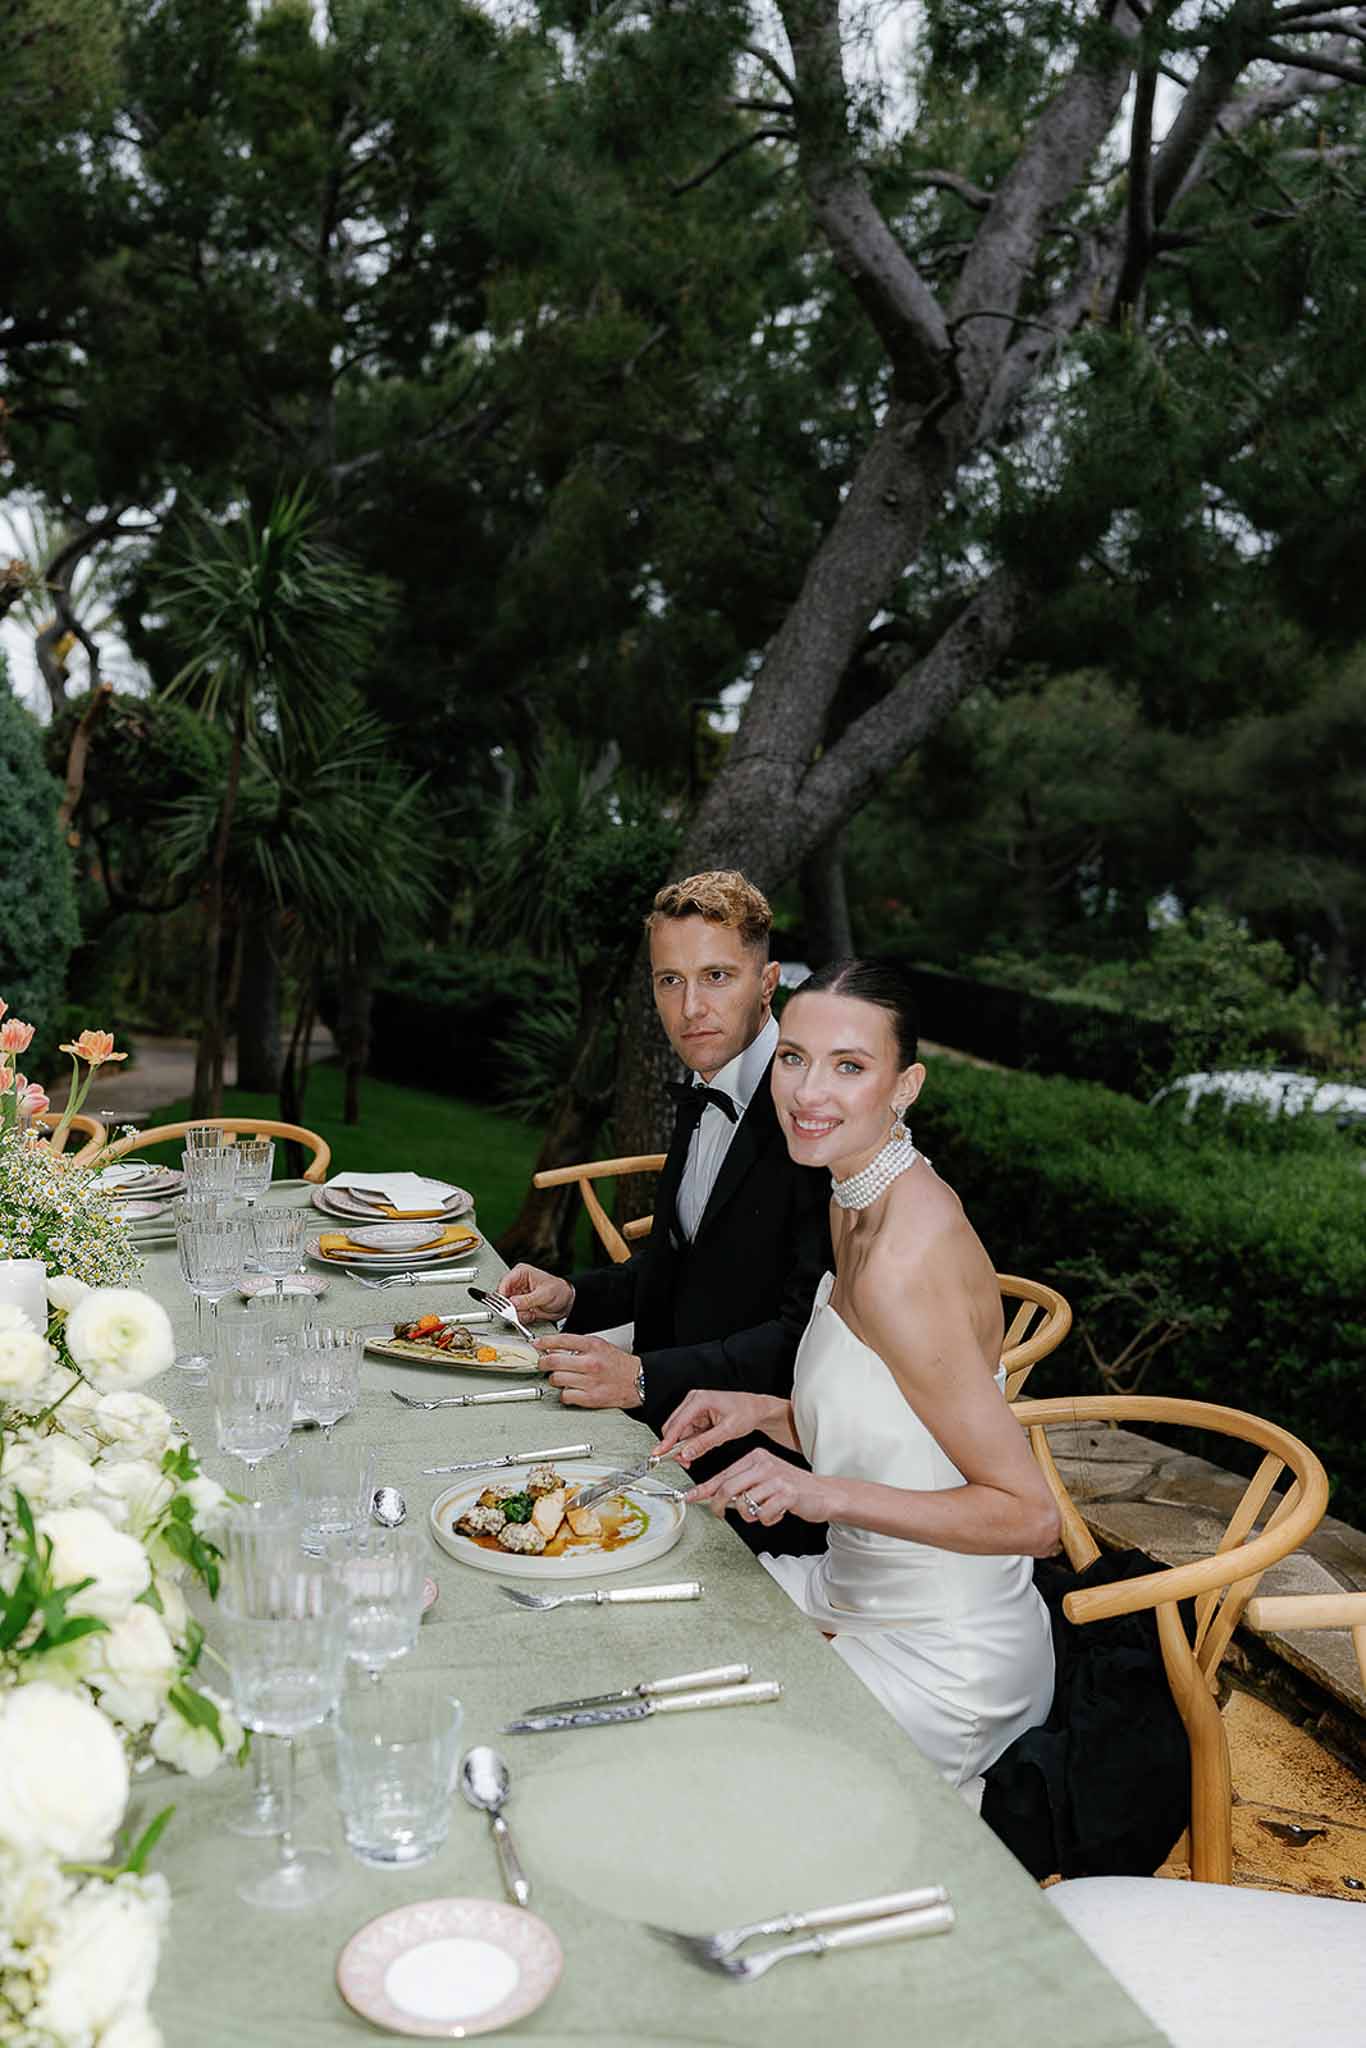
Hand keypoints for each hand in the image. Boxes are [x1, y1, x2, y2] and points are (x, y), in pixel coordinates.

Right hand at [501, 1263, 574, 1322]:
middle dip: (513, 1307)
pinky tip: (532, 1313)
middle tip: (524, 1310)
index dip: (502, 1296)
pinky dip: (523, 1317)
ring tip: (532, 1311)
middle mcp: (516, 1283)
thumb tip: (512, 1303)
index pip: (504, 1283)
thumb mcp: (544, 1294)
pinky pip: (514, 1315)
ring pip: (507, 1308)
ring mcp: (517, 1295)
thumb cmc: (558, 1291)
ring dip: (519, 1313)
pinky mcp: (519, 1306)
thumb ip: (527, 1299)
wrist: (566, 1302)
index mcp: (521, 1273)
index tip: (507, 1306)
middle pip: (503, 1297)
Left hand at [533, 1331, 641, 1408]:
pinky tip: (569, 1389)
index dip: (545, 1341)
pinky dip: (564, 1393)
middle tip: (543, 1363)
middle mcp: (591, 1363)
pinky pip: (565, 1395)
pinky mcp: (590, 1398)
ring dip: (555, 1378)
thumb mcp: (600, 1345)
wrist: (637, 1380)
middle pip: (554, 1361)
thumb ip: (579, 1345)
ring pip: (557, 1379)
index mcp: (593, 1346)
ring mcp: (590, 1381)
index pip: (562, 1340)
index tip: (537, 1344)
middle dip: (543, 1362)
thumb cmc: (617, 1364)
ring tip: (561, 1377)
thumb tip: (554, 1346)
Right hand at [655, 1388, 786, 1463]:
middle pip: (674, 1426)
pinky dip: (691, 1442)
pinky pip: (688, 1431)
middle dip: (676, 1446)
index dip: (667, 1441)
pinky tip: (699, 1448)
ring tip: (694, 1457)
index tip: (659, 1454)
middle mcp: (694, 1401)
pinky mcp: (698, 1415)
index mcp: (700, 1400)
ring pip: (680, 1431)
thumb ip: (705, 1443)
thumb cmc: (746, 1412)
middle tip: (683, 1461)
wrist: (757, 1408)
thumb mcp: (727, 1430)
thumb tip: (686, 1453)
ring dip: (684, 1446)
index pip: (677, 1423)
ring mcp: (695, 1408)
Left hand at [687, 1448, 830, 1527]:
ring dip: (750, 1515)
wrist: (824, 1493)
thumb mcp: (764, 1479)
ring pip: (743, 1504)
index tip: (688, 1497)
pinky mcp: (786, 1493)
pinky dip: (767, 1519)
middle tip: (719, 1515)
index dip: (704, 1489)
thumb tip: (713, 1496)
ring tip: (764, 1511)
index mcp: (756, 1457)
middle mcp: (764, 1464)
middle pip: (728, 1489)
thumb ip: (742, 1485)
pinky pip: (762, 1514)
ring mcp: (775, 1478)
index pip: (723, 1475)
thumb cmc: (791, 1488)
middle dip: (718, 1506)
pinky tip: (778, 1513)